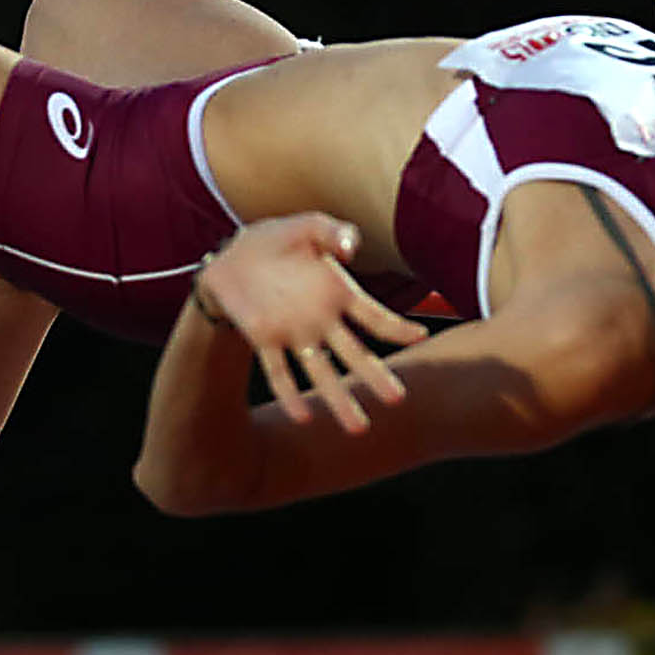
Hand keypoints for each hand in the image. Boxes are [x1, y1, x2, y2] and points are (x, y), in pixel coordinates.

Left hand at [195, 214, 427, 431]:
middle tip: (397, 399)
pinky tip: (301, 415)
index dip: (397, 328)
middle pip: (354, 354)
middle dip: (375, 376)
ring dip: (338, 398)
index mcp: (337, 294)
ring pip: (321, 371)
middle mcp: (321, 320)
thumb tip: (350, 247)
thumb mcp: (307, 227)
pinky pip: (279, 371)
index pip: (374, 317)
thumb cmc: (277, 240)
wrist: (233, 254)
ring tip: (358, 428)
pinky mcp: (265, 339)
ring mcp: (294, 333)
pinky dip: (289, 392)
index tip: (421, 337)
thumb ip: (333, 232)